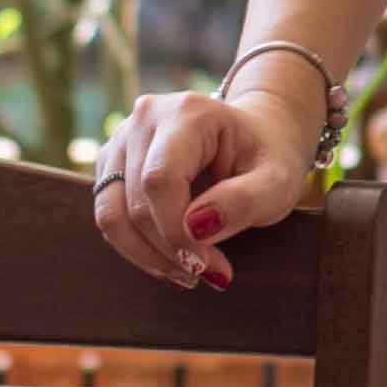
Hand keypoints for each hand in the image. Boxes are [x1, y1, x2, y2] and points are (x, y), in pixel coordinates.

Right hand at [96, 74, 318, 286]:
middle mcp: (145, 118)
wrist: (257, 138)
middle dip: (168, 250)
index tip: (206, 266)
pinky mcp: (112, 163)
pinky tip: (172, 257)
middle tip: (208, 274)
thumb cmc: (268, 159)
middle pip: (134, 202)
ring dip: (147, 255)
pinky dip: (137, 246)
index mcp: (187, 113)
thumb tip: (194, 228)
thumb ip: (243, 201)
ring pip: (111, 213)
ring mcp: (122, 138)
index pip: (160, 180)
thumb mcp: (277, 182)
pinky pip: (109, 215)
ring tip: (189, 272)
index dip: (175, 232)